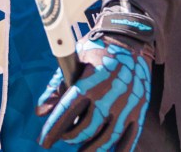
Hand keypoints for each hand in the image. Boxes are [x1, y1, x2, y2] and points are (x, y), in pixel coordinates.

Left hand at [36, 34, 153, 151]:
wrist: (131, 40)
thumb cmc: (97, 49)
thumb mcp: (74, 60)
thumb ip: (56, 86)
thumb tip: (41, 112)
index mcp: (89, 83)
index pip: (65, 113)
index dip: (52, 130)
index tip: (44, 141)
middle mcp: (107, 97)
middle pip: (84, 130)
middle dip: (70, 138)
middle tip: (65, 138)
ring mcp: (125, 106)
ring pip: (105, 140)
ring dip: (90, 148)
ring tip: (82, 150)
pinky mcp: (139, 110)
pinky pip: (129, 139)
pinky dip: (118, 151)